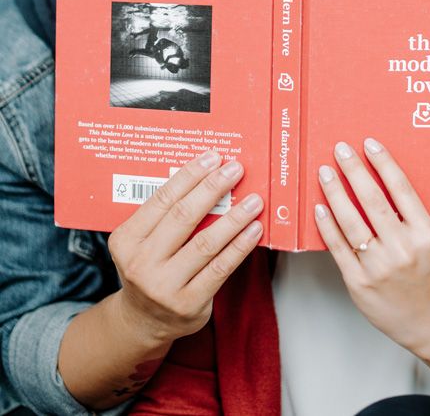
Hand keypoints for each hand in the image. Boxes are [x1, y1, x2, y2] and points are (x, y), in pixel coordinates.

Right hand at [108, 151, 263, 346]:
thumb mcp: (142, 241)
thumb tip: (208, 176)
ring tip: (253, 200)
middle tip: (235, 169)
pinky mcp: (189, 304)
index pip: (162, 199)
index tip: (213, 158)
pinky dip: (240, 246)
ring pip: (206, 243)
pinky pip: (220, 269)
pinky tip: (254, 229)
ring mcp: (164, 287)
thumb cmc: (149, 267)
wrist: (143, 321)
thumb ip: (166, 215)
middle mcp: (141, 264)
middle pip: (183, 217)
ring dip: (234, 218)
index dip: (190, 176)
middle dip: (213, 188)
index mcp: (126, 240)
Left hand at [314, 137, 429, 354]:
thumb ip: (408, 215)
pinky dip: (327, 225)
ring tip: (325, 172)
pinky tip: (319, 207)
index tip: (369, 144)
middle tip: (340, 150)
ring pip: (351, 222)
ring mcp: (379, 266)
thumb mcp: (428, 241)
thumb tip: (379, 177)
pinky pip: (338, 247)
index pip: (402, 190)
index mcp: (424, 234)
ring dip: (335, 193)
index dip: (384, 163)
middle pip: (373, 201)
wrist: (422, 319)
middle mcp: (402, 249)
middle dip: (354, 171)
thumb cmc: (423, 273)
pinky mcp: (358, 281)